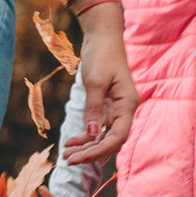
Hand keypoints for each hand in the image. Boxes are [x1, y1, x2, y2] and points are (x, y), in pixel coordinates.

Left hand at [61, 6, 136, 164]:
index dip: (99, 150)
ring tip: (67, 153)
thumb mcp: (95, 81)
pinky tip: (72, 141)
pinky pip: (99, 126)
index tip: (78, 157)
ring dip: (87, 146)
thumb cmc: (102, 55)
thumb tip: (93, 134)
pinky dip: (86, 135)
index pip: (117, 137)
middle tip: (68, 159)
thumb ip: (94, 108)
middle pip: (111, 140)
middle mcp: (125, 110)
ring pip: (104, 136)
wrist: (102, 37)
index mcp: (128, 104)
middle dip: (90, 152)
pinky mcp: (107, 106)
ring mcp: (117, 109)